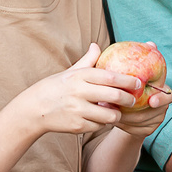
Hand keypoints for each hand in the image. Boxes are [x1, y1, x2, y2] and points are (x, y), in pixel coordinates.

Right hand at [16, 51, 139, 137]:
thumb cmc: (55, 88)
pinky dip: (102, 123)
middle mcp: (79, 92)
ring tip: (116, 112)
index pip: (110, 77)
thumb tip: (97, 45)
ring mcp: (78, 110)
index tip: (138, 83)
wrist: (33, 109)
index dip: (128, 81)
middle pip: (114, 96)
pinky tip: (99, 119)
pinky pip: (98, 126)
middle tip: (133, 100)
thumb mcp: (70, 72)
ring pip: (109, 115)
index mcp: (79, 76)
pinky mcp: (77, 126)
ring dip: (116, 115)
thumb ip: (87, 61)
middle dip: (128, 99)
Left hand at [113, 83, 171, 139]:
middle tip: (113, 103)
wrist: (133, 108)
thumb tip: (118, 70)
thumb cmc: (132, 88)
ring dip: (122, 115)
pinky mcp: (148, 131)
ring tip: (108, 109)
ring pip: (139, 121)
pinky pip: (134, 129)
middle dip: (130, 108)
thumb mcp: (134, 82)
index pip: (169, 97)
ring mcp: (156, 121)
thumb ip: (132, 79)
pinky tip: (112, 117)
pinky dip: (122, 123)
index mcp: (164, 92)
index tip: (152, 102)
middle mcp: (163, 107)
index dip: (161, 99)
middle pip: (149, 111)